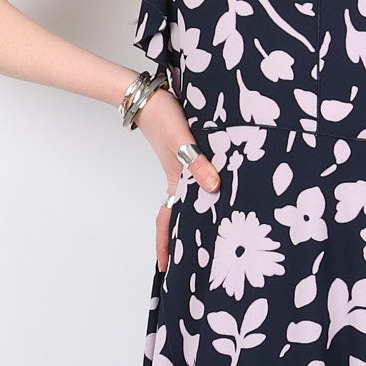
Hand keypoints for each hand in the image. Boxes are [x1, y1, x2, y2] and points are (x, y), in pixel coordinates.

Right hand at [134, 87, 220, 270]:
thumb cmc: (163, 115)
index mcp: (176, 181)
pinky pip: (196, 182)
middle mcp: (180, 179)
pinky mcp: (188, 156)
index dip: (167, 246)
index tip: (166, 270)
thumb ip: (198, 162)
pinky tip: (215, 195)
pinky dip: (202, 194)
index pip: (168, 220)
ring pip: (190, 201)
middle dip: (184, 241)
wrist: (150, 95)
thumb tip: (214, 186)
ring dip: (195, 218)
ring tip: (207, 237)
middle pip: (179, 216)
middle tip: (193, 265)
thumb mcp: (182, 139)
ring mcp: (183, 169)